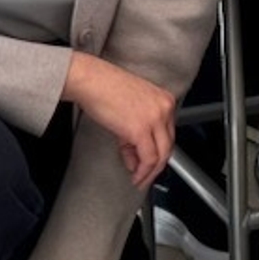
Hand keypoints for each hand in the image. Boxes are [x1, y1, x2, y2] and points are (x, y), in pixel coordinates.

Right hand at [63, 50, 181, 187]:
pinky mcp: (141, 129)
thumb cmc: (104, 87)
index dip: (158, 152)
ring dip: (150, 172)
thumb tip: (136, 157)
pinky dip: (143, 171)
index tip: (149, 163)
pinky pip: (148, 158)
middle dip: (156, 165)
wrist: (90, 79)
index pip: (168, 133)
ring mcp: (155, 118)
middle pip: (168, 145)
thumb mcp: (129, 109)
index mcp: (164, 99)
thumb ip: (135, 134)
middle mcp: (164, 108)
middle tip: (145, 176)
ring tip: (139, 180)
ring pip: (161, 155)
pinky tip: (135, 176)